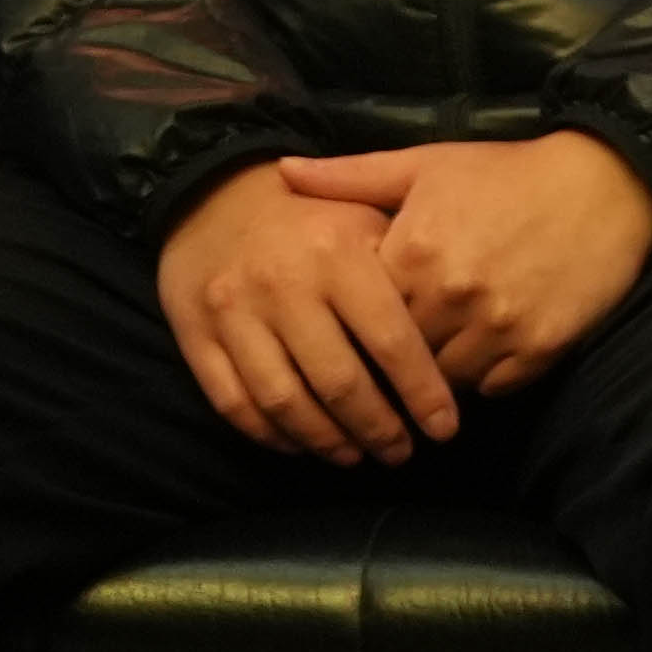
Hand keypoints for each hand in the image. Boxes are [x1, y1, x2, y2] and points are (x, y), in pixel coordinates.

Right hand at [159, 156, 461, 460]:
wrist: (216, 194)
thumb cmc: (315, 213)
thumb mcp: (369, 213)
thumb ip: (406, 264)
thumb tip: (457, 327)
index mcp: (339, 254)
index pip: (391, 339)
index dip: (422, 392)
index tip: (445, 428)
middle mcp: (285, 287)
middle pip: (337, 381)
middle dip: (377, 428)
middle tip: (402, 453)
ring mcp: (234, 315)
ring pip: (284, 401)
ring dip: (325, 441)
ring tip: (356, 457)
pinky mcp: (195, 337)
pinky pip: (233, 402)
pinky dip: (269, 434)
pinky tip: (301, 446)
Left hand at [282, 132, 651, 397]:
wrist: (610, 179)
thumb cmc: (509, 172)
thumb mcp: (428, 165)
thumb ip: (350, 178)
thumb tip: (280, 171)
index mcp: (415, 253)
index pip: (358, 321)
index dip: (353, 330)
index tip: (350, 337)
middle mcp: (454, 295)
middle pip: (397, 358)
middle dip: (391, 362)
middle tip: (388, 366)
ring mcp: (501, 325)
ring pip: (444, 381)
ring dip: (437, 376)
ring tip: (434, 366)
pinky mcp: (543, 346)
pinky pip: (494, 388)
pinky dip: (485, 380)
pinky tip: (484, 358)